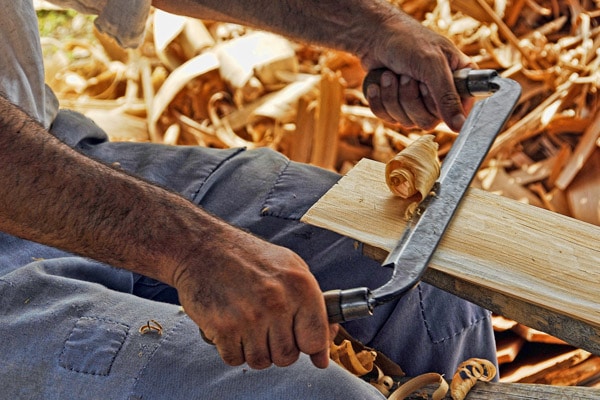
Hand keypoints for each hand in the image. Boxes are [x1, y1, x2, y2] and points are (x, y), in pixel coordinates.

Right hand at [173, 225, 335, 369]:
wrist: (203, 247)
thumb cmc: (248, 257)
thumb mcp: (291, 268)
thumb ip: (313, 308)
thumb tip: (324, 352)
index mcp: (301, 286)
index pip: (316, 340)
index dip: (309, 346)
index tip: (301, 343)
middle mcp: (278, 302)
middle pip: (288, 356)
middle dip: (277, 348)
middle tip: (266, 327)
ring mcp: (250, 316)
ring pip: (261, 361)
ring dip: (253, 350)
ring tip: (247, 325)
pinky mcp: (223, 327)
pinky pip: (235, 359)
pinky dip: (231, 349)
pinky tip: (230, 327)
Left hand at [360, 12, 475, 131]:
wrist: (376, 37)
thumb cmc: (408, 42)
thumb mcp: (432, 65)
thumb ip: (447, 97)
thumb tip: (460, 127)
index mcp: (459, 82)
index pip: (458, 113)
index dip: (439, 104)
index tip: (427, 85)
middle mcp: (441, 96)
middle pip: (428, 121)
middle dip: (410, 97)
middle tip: (406, 74)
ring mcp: (419, 104)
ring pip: (406, 122)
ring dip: (392, 96)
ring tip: (390, 74)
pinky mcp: (397, 108)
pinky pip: (388, 118)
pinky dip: (379, 100)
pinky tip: (379, 83)